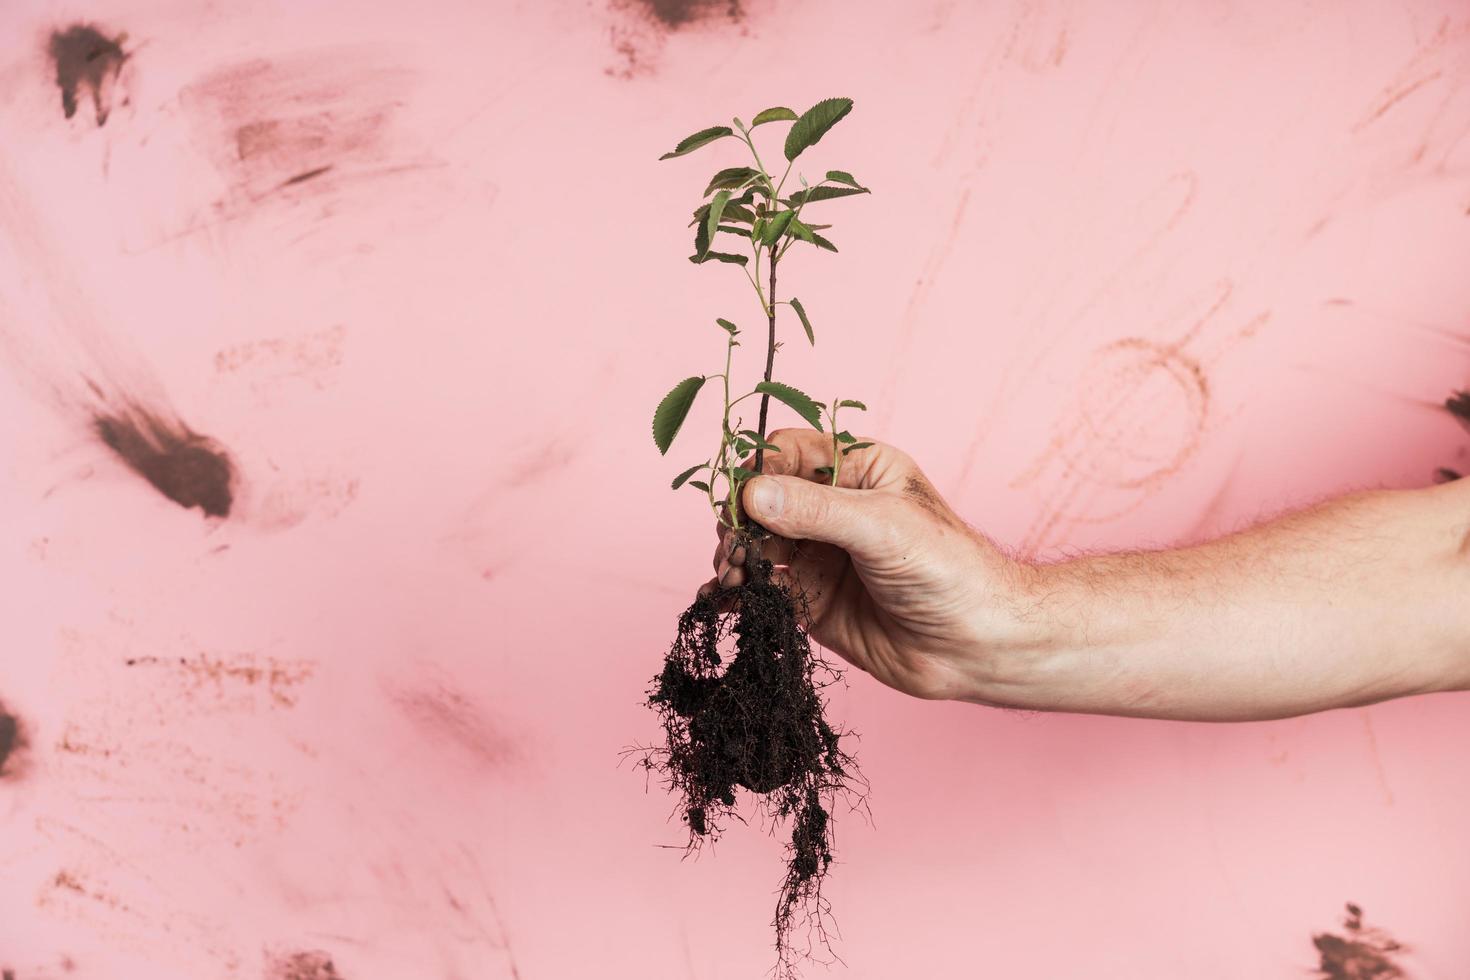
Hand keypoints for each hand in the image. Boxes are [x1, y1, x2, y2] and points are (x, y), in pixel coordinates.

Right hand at [699, 428, 1027, 701]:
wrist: (979, 647)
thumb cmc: (951, 571)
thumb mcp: (884, 528)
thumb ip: (817, 511)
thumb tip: (752, 495)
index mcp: (857, 470)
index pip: (788, 454)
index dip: (757, 471)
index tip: (739, 499)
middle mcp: (833, 509)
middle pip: (762, 499)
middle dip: (738, 520)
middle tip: (733, 546)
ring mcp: (819, 555)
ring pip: (755, 544)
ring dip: (734, 556)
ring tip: (731, 577)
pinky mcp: (811, 600)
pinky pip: (761, 587)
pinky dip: (736, 592)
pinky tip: (721, 598)